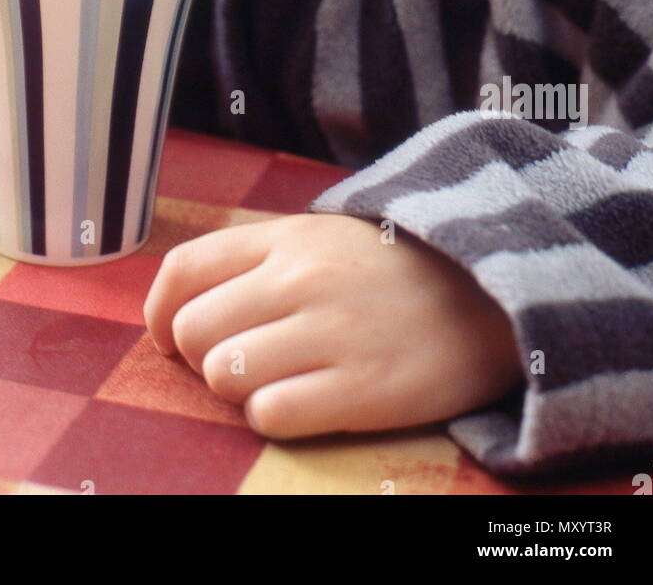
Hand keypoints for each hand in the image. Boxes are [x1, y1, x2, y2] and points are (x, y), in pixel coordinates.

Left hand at [143, 212, 523, 438]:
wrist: (493, 291)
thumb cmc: (394, 268)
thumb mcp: (324, 237)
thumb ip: (258, 258)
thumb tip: (184, 303)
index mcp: (287, 237)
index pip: (184, 270)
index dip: (160, 314)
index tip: (171, 337)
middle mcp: (300, 279)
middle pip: (193, 331)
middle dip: (203, 356)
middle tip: (243, 360)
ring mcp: (331, 333)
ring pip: (224, 373)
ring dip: (241, 387)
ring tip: (281, 379)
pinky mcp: (362, 389)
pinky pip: (269, 415)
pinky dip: (276, 416)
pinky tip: (309, 401)